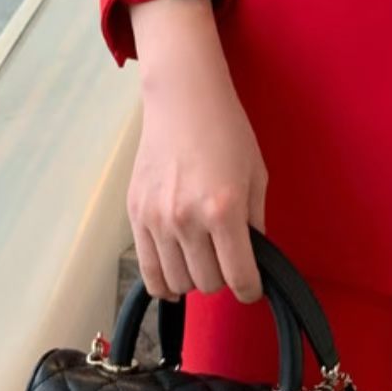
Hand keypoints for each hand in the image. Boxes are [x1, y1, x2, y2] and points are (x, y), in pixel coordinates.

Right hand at [127, 0, 267, 303]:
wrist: (184, 101)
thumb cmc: (226, 132)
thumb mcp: (256, 176)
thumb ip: (255, 223)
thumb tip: (254, 259)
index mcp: (224, 209)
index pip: (239, 276)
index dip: (251, 289)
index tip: (253, 288)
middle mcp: (187, 219)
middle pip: (208, 283)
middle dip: (223, 278)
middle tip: (227, 259)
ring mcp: (157, 219)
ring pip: (177, 282)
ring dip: (194, 278)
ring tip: (203, 261)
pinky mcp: (136, 214)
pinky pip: (148, 270)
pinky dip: (164, 282)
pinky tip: (175, 278)